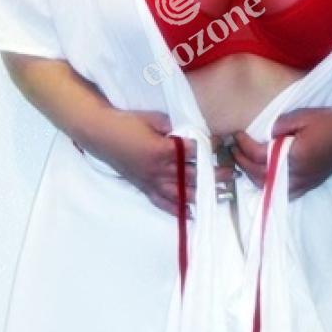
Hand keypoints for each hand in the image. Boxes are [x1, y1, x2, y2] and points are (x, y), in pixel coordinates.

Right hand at [87, 110, 235, 219]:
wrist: (99, 134)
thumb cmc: (125, 122)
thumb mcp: (153, 118)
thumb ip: (174, 126)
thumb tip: (191, 130)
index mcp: (163, 150)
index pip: (195, 151)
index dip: (212, 147)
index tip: (223, 143)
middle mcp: (159, 170)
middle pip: (194, 175)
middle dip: (216, 175)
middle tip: (232, 173)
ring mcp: (152, 182)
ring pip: (183, 193)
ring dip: (204, 194)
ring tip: (222, 194)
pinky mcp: (144, 187)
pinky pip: (163, 203)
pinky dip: (179, 209)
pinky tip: (192, 213)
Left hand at [231, 105, 331, 200]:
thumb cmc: (325, 120)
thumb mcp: (298, 116)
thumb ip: (277, 126)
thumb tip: (263, 135)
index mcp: (293, 156)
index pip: (258, 155)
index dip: (243, 145)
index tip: (237, 134)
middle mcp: (297, 173)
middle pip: (259, 175)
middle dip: (242, 162)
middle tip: (234, 149)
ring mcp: (305, 182)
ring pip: (270, 187)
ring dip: (253, 176)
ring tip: (245, 162)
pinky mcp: (311, 184)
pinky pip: (286, 192)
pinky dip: (271, 187)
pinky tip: (265, 177)